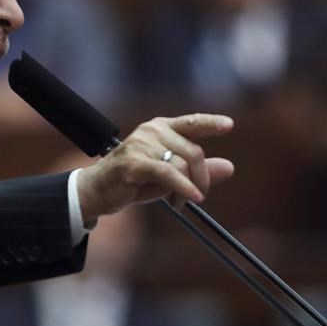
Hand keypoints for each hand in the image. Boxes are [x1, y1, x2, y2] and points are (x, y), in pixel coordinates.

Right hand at [76, 114, 234, 222]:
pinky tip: (191, 199)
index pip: (191, 122)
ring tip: (178, 203)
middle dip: (201, 179)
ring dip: (187, 190)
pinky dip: (183, 188)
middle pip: (193, 152)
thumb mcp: (170, 175)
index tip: (228, 125)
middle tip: (196, 197)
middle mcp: (152, 131)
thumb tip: (229, 167)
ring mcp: (141, 144)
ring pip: (182, 165)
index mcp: (161, 128)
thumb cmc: (134, 181)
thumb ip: (197, 170)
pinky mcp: (134, 162)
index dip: (211, 123)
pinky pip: (168, 174)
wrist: (97, 190)